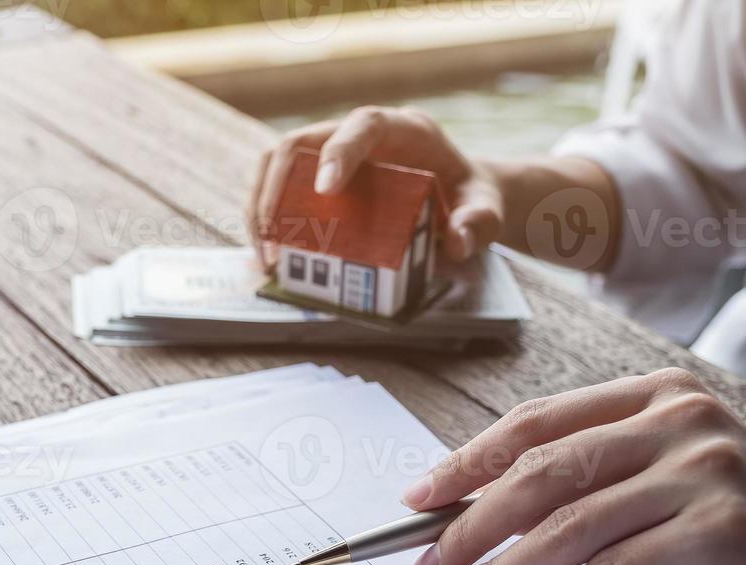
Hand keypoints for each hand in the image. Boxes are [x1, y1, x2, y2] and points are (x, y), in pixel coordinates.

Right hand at [248, 106, 504, 268]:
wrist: (456, 194)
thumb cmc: (468, 196)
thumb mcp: (485, 208)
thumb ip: (478, 222)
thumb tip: (454, 243)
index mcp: (402, 130)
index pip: (363, 125)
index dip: (339, 151)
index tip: (325, 191)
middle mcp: (357, 134)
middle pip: (297, 144)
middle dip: (275, 193)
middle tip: (273, 246)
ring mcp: (330, 154)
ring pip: (274, 164)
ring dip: (260, 209)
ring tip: (265, 257)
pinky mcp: (315, 178)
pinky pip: (276, 189)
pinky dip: (265, 220)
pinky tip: (267, 255)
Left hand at [402, 368, 745, 564]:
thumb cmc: (742, 529)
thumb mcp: (665, 478)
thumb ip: (592, 478)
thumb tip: (481, 515)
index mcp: (654, 395)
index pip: (536, 422)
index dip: (468, 461)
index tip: (417, 500)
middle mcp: (680, 418)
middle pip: (542, 470)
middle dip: (471, 525)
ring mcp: (706, 469)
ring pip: (571, 523)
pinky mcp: (725, 529)